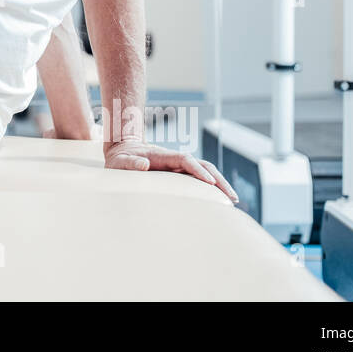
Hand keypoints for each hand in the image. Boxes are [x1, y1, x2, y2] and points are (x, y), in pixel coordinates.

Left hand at [103, 139, 238, 203]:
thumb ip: (130, 163)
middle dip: (218, 179)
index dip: (198, 170)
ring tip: (233, 200)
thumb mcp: (120, 162)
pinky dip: (211, 186)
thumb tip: (144, 165)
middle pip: (203, 165)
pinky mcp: (179, 173)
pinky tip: (220, 199)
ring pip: (205, 171)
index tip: (210, 182)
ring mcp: (178, 166)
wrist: (122, 151)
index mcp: (163, 156)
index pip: (186, 160)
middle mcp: (175, 159)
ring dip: (219, 183)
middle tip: (232, 197)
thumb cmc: (120, 160)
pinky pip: (198, 179)